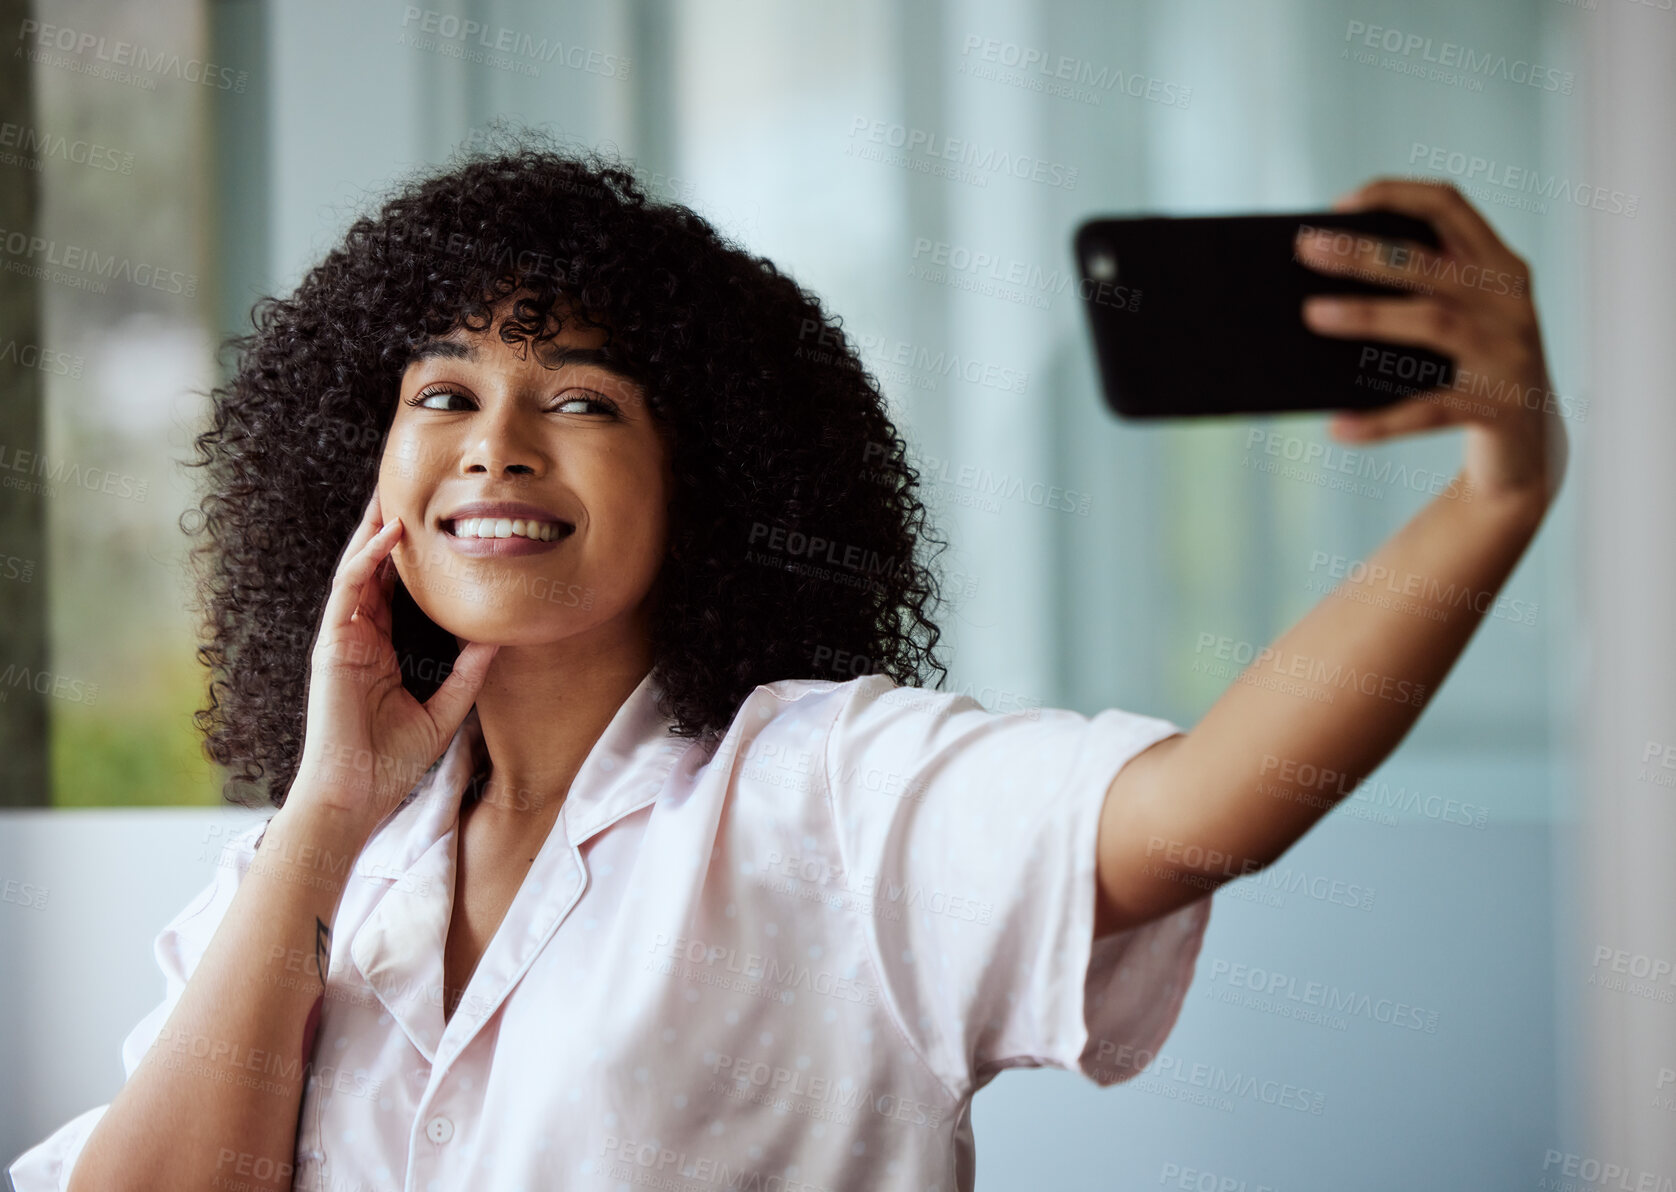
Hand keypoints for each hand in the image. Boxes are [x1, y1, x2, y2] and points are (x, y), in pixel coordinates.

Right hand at [288, 488, 499, 835]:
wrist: (355, 793)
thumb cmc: (390, 762)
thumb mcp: (444, 709)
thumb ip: (468, 672)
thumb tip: (499, 638)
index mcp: (379, 651)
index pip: (394, 592)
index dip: (409, 560)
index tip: (433, 528)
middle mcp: (357, 638)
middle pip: (372, 571)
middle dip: (385, 531)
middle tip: (407, 490)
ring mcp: (341, 638)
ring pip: (356, 569)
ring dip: (374, 531)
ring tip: (394, 492)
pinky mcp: (330, 643)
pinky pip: (348, 589)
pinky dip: (367, 559)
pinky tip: (389, 534)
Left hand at [1293, 177, 1568, 513]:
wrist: (1527, 444)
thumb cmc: (1468, 369)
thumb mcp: (1455, 320)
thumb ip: (1412, 294)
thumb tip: (1316, 292)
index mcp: (1498, 265)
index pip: (1448, 205)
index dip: (1394, 194)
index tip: (1338, 205)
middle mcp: (1509, 300)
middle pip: (1428, 264)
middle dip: (1363, 253)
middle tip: (1306, 249)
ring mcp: (1507, 352)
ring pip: (1432, 323)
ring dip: (1367, 315)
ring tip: (1312, 315)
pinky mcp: (1498, 406)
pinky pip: (1430, 411)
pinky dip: (1380, 421)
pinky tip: (1338, 428)